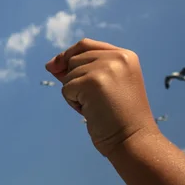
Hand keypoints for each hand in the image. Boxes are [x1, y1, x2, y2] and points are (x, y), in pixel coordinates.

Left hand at [46, 38, 158, 156]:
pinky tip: (92, 112)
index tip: (55, 66)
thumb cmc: (117, 117)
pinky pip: (66, 88)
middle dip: (74, 80)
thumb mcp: (103, 85)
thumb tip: (51, 64)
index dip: (67, 54)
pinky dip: (73, 102)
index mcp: (125, 56)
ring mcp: (106, 68)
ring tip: (97, 106)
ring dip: (75, 93)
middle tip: (96, 100)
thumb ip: (80, 70)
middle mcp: (118, 57)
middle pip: (74, 58)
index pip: (86, 45)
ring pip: (68, 74)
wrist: (133, 140)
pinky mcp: (93, 81)